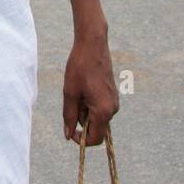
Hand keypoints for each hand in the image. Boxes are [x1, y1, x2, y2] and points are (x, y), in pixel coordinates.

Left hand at [63, 29, 119, 146]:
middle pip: (96, 128)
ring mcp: (114, 101)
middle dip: (82, 121)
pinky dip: (90, 104)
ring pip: (98, 117)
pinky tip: (84, 87)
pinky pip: (101, 108)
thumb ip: (69, 116)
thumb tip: (68, 135)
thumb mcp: (70, 92)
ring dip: (85, 111)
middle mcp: (113, 109)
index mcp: (103, 111)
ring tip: (77, 90)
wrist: (93, 44)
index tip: (70, 129)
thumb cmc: (79, 66)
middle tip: (72, 101)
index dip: (81, 139)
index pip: (95, 139)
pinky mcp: (113, 95)